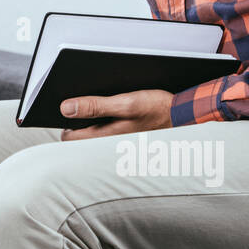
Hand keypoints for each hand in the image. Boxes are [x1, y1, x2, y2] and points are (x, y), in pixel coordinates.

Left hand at [58, 89, 174, 140]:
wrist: (182, 117)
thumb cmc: (157, 110)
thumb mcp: (126, 103)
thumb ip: (95, 106)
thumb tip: (66, 108)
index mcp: (103, 137)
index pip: (68, 136)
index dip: (65, 120)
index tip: (69, 107)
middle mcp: (107, 145)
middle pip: (79, 137)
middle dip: (78, 121)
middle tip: (86, 103)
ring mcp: (115, 144)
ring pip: (92, 134)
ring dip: (92, 120)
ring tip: (103, 105)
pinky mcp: (124, 139)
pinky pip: (106, 132)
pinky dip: (105, 121)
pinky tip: (114, 110)